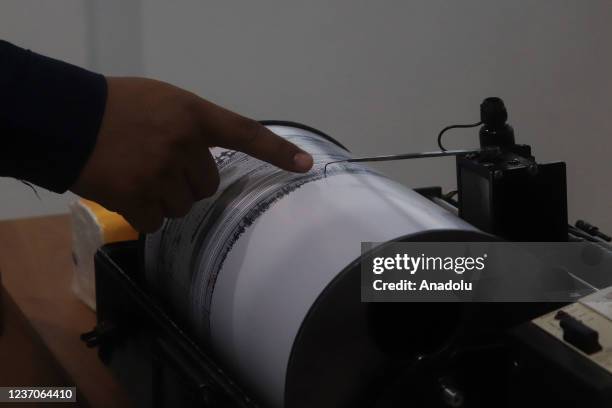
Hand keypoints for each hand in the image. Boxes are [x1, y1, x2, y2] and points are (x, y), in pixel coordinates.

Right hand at [71, 77, 312, 231]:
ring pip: (182, 207)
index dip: (277, 151)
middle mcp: (183, 145)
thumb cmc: (118, 106)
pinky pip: (156, 222)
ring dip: (166, 200)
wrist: (68, 117)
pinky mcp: (136, 197)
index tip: (305, 166)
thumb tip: (206, 156)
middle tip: (161, 166)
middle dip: (188, 182)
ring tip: (139, 177)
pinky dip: (144, 214)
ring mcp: (160, 173)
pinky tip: (127, 194)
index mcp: (193, 116)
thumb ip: (191, 126)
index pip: (245, 133)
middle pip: (207, 186)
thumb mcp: (164, 101)